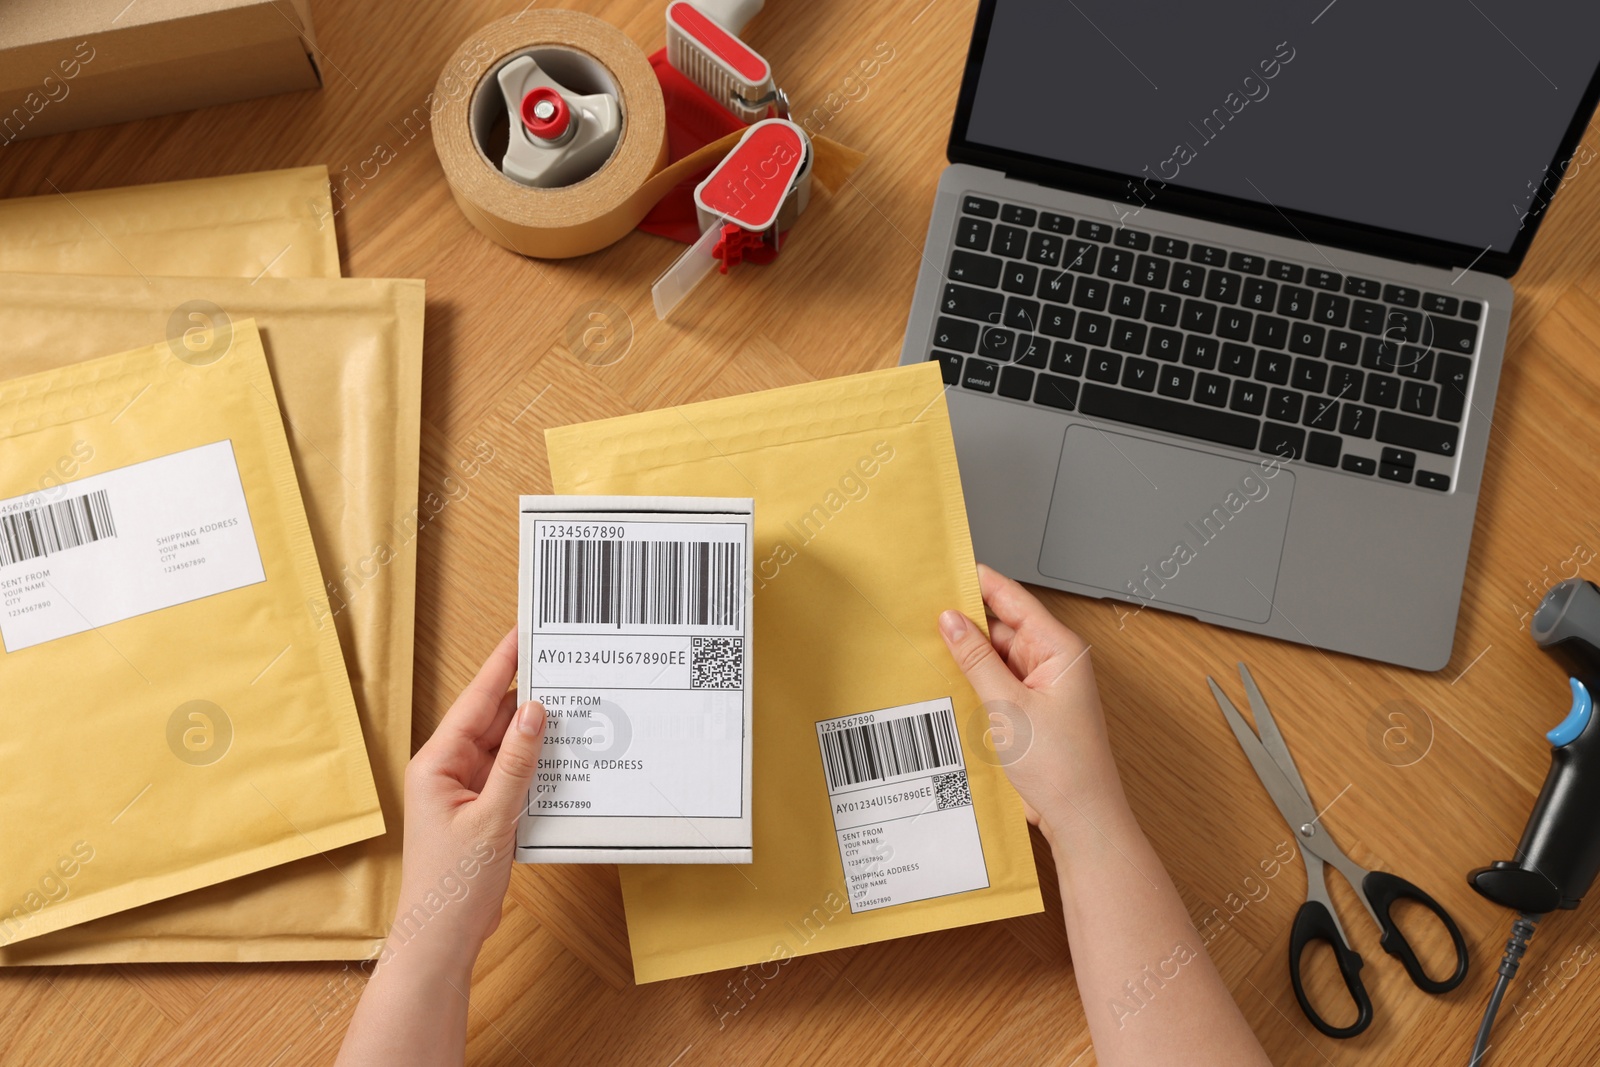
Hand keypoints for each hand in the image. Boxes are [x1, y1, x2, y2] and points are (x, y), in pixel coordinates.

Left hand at [389, 628, 544, 977]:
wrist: (441, 938)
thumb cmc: (451, 885)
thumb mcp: (492, 818)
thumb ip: (515, 762)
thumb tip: (534, 712)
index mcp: (437, 763)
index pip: (475, 701)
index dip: (501, 665)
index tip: (523, 634)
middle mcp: (448, 770)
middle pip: (491, 720)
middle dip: (526, 695)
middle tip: (562, 666)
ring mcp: (465, 790)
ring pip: (505, 747)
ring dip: (534, 734)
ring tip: (571, 705)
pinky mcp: (482, 811)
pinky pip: (511, 775)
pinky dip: (534, 765)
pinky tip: (561, 755)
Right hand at [939, 564, 1125, 842]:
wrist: (1079, 817)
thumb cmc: (1062, 766)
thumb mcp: (1007, 705)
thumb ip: (976, 659)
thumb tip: (951, 620)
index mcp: (1059, 648)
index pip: (1014, 599)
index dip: (980, 582)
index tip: (946, 568)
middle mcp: (1052, 662)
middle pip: (1001, 628)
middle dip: (965, 625)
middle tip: (922, 618)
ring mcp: (1041, 686)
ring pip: (995, 658)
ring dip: (967, 659)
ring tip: (928, 652)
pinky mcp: (1030, 710)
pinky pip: (997, 684)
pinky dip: (974, 683)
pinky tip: (948, 684)